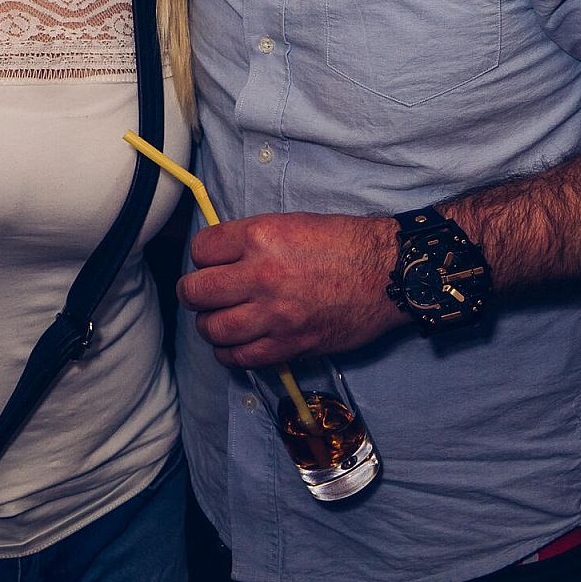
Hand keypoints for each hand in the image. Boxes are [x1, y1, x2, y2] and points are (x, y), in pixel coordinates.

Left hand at [177, 211, 401, 367]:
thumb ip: (252, 241)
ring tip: (218, 319)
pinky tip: (235, 343)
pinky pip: (240, 357)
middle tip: (202, 293)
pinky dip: (229, 353)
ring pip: (212, 328)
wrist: (386, 273)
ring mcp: (274, 314)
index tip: (211, 262)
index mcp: (260, 237)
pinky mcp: (288, 344)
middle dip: (194, 292)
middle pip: (196, 291)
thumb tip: (222, 258)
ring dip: (209, 325)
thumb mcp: (291, 223)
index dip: (203, 257)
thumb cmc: (343, 243)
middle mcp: (261, 275)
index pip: (202, 251)